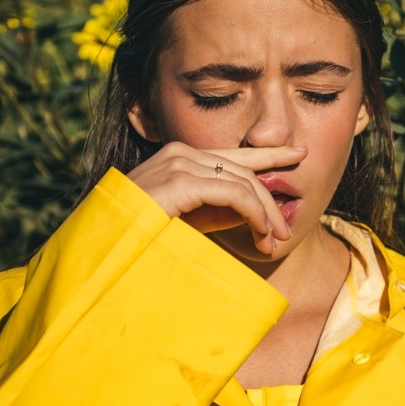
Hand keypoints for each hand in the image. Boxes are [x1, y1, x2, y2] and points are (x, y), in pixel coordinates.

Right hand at [126, 142, 306, 251]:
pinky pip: (233, 193)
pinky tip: (260, 233)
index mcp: (180, 158)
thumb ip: (222, 209)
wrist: (105, 252)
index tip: (299, 154)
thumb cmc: (145, 238)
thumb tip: (259, 211)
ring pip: (243, 182)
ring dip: (264, 214)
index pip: (233, 153)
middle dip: (269, 202)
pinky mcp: (179, 182)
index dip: (269, 154)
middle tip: (283, 234)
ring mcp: (177, 164)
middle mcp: (179, 153)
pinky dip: (253, 213)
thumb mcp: (193, 220)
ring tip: (272, 242)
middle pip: (243, 170)